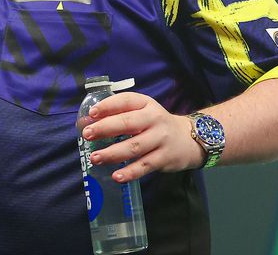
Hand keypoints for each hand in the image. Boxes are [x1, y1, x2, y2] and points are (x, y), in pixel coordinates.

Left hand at [80, 92, 204, 181]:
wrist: (190, 139)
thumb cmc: (156, 124)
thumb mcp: (142, 112)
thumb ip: (118, 114)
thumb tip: (86, 122)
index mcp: (146, 104)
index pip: (126, 101)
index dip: (108, 105)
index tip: (92, 113)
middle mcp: (154, 119)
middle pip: (128, 123)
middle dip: (105, 128)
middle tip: (87, 135)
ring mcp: (161, 139)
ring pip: (134, 146)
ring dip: (113, 153)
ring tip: (95, 158)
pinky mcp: (165, 158)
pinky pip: (145, 166)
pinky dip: (130, 172)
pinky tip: (116, 176)